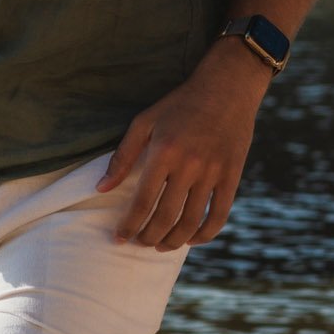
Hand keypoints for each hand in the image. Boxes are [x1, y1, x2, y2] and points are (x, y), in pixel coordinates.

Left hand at [99, 41, 270, 249]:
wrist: (227, 87)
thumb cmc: (180, 104)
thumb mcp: (145, 121)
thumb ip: (123, 156)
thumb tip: (101, 189)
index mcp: (164, 152)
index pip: (142, 202)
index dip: (129, 225)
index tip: (119, 238)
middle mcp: (189, 166)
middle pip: (165, 217)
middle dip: (148, 237)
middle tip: (139, 243)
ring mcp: (213, 173)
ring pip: (191, 222)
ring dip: (173, 241)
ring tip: (160, 246)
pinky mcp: (232, 176)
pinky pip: (219, 215)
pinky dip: (205, 234)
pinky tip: (191, 239)